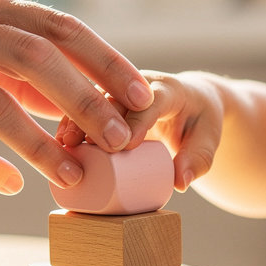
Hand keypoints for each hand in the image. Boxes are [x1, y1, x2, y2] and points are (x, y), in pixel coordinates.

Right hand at [0, 0, 153, 194]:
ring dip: (40, 145)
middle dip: (86, 101)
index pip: (57, 26)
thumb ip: (14, 55)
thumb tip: (76, 94)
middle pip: (35, 59)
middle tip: (122, 140)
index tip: (142, 94)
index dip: (105, 60)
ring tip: (73, 179)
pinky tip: (9, 186)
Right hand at [58, 71, 226, 191]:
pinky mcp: (104, 98)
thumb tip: (180, 182)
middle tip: (85, 145)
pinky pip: (84, 105)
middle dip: (98, 117)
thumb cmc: (199, 122)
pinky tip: (58, 143)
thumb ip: (198, 160)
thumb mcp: (208, 140)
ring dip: (77, 118)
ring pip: (94, 97)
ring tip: (64, 145)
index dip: (137, 120)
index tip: (126, 145)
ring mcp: (118, 88)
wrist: (190, 100)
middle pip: (115, 94)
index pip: (150, 100)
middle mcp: (139, 83)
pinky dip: (71, 123)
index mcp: (167, 89)